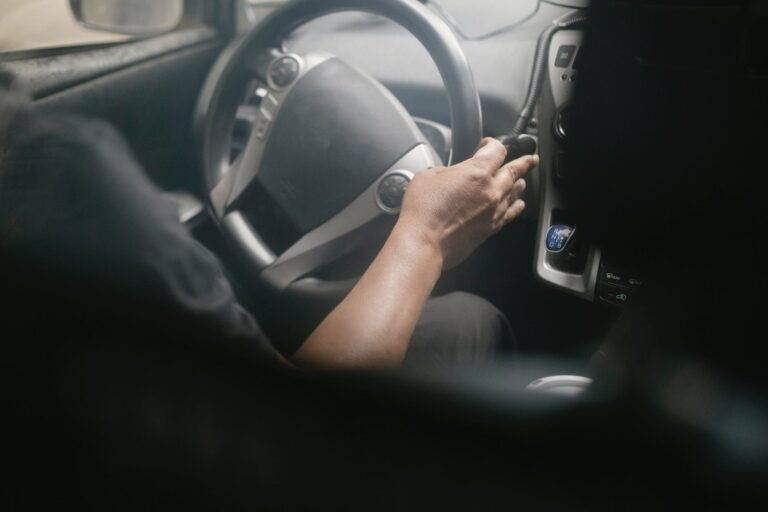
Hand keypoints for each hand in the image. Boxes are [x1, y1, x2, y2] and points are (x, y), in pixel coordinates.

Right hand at [396, 138, 537, 269]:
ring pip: (516, 192)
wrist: (424, 242)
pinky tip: (518, 204)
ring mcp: (494, 210)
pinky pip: (511, 213)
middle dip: (524, 162)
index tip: (489, 144)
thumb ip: (446, 170)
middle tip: (530, 159)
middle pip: (515, 170)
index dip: (494, 143)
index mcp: (476, 172)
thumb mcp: (428, 176)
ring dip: (519, 183)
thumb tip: (451, 173)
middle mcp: (491, 190)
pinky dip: (517, 206)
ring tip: (522, 180)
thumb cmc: (422, 211)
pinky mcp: (491, 228)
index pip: (497, 150)